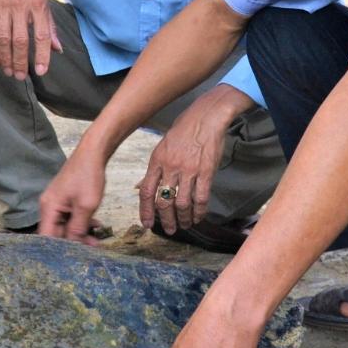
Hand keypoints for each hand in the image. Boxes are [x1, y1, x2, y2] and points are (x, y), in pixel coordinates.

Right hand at [0, 0, 62, 79]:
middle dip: (20, 61)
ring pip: (3, 38)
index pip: (41, 35)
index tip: (41, 71)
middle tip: (20, 77)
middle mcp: (21, 7)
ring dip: (6, 58)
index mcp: (38, 6)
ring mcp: (4, 8)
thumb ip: (49, 26)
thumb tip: (57, 50)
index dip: (42, 55)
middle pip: (20, 40)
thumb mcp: (43, 0)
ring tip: (9, 72)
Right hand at [39, 150, 107, 244]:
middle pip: (56, 232)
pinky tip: (96, 225)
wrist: (93, 153)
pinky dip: (82, 223)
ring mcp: (56, 203)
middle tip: (92, 249)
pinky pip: (70, 217)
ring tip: (97, 240)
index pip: (47, 237)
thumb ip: (78, 228)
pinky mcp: (65, 200)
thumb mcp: (86, 206)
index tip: (72, 259)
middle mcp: (48, 206)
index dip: (58, 250)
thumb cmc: (88, 177)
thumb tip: (74, 248)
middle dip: (73, 242)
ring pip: (65, 226)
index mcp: (48, 208)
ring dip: (80, 233)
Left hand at [138, 86, 246, 233]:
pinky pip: (201, 197)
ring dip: (183, 218)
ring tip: (185, 224)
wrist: (206, 117)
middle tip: (169, 230)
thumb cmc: (184, 131)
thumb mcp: (163, 147)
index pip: (146, 191)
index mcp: (157, 161)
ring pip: (182, 203)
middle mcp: (171, 167)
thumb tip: (142, 187)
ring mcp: (189, 170)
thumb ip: (154, 169)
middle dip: (166, 220)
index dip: (145, 211)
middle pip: (164, 202)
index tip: (146, 224)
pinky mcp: (206, 171)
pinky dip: (200, 211)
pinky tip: (199, 216)